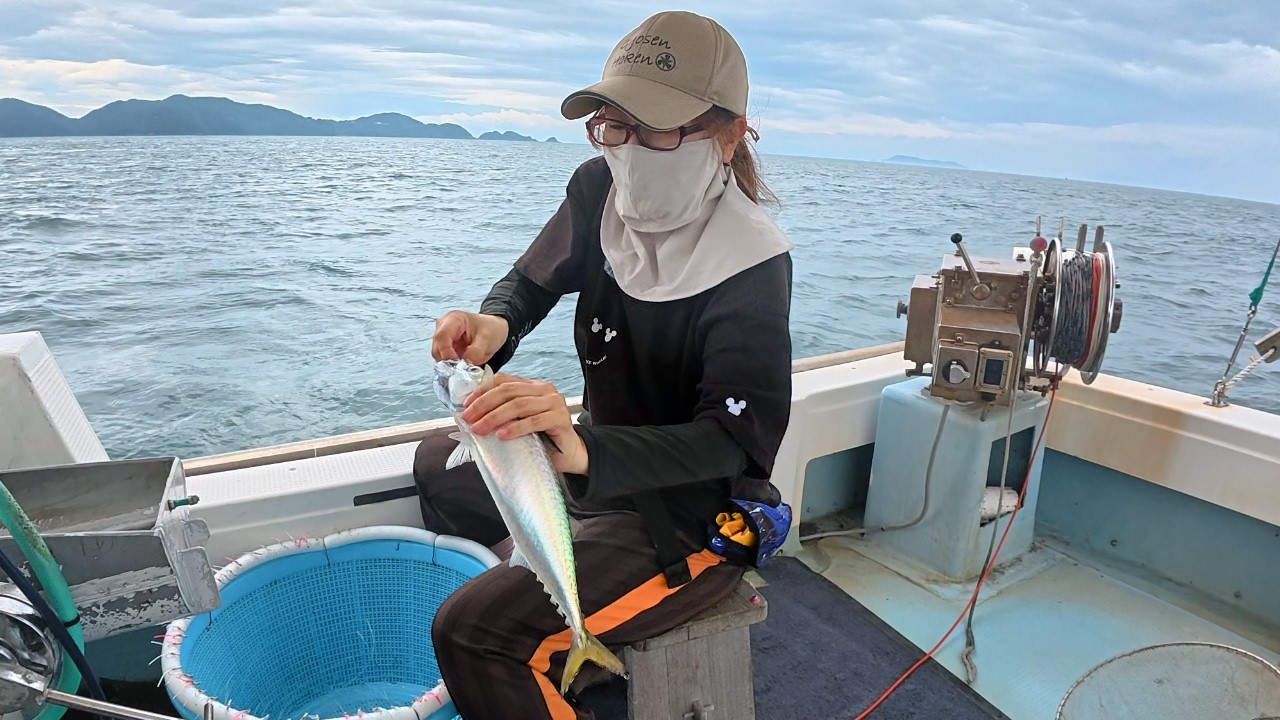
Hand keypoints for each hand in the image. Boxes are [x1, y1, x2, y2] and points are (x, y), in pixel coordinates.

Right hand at [432, 310, 508, 363]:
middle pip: (437, 347)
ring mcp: (443, 337)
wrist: (495, 329)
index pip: (441, 337)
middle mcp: (444, 326)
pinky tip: (462, 366)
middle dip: (447, 361)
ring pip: (438, 355)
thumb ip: (475, 353)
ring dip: (449, 364)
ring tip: (464, 368)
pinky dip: (451, 365)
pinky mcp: (445, 346)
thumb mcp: (487, 340)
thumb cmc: (491, 329)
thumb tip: (464, 365)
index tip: (457, 365)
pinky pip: (443, 359)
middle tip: (461, 370)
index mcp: (453, 319)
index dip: (446, 353)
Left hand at [460, 374, 587, 474]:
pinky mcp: (560, 418)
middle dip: (484, 404)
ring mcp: (554, 402)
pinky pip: (534, 421)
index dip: (482, 391)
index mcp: (532, 385)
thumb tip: (472, 416)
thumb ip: (504, 412)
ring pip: (518, 405)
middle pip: (508, 391)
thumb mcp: (519, 420)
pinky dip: (515, 428)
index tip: (466, 405)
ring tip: (480, 429)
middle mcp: (544, 389)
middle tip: (468, 419)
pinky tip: (502, 436)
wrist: (570, 455)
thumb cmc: (542, 438)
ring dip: (495, 417)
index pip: (503, 380)